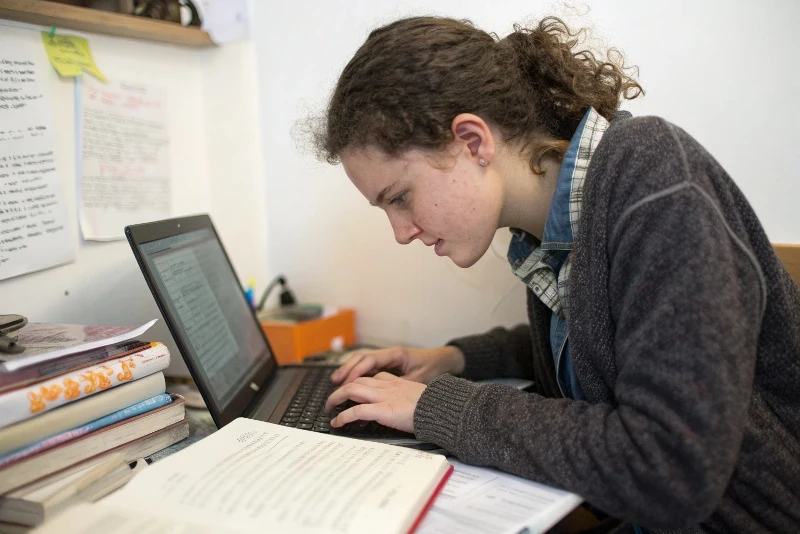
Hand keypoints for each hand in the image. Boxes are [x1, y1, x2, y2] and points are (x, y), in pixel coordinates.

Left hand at [325, 372, 424, 432]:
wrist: (441, 408)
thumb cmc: (434, 406)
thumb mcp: (419, 396)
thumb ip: (407, 398)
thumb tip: (402, 408)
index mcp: (396, 382)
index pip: (372, 376)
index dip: (359, 381)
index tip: (352, 388)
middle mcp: (387, 385)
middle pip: (357, 380)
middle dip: (341, 387)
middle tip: (333, 399)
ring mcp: (383, 396)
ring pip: (351, 390)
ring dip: (336, 398)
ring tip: (329, 408)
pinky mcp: (382, 410)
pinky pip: (356, 411)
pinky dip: (343, 416)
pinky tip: (337, 422)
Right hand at [331, 345, 463, 385]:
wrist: (445, 361)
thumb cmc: (433, 368)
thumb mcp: (418, 380)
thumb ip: (399, 387)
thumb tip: (383, 398)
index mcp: (396, 354)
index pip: (370, 360)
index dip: (356, 371)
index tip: (346, 382)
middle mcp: (389, 353)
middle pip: (362, 357)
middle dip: (347, 369)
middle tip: (334, 382)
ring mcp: (388, 357)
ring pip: (363, 360)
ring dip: (350, 369)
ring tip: (337, 381)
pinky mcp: (389, 363)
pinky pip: (368, 365)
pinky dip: (358, 372)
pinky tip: (350, 382)